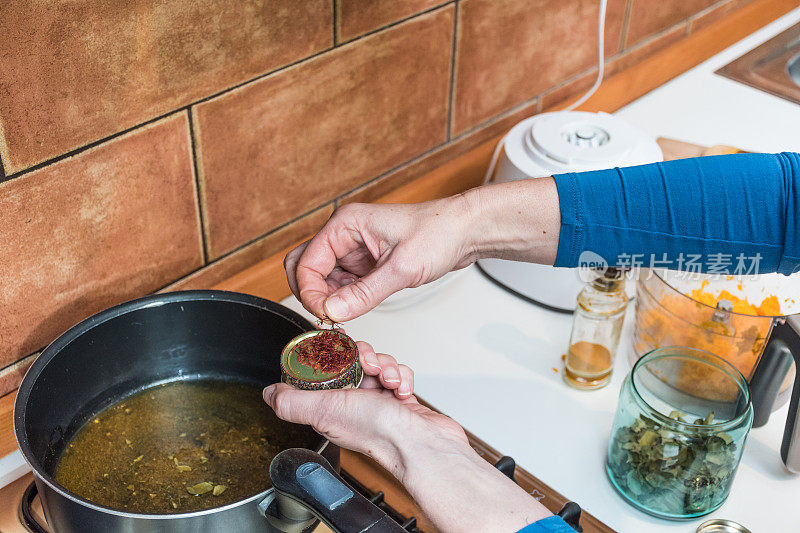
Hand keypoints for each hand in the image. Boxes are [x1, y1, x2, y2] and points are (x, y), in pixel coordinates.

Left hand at [263, 341, 466, 474]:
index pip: (326, 370)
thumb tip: (268, 393)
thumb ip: (293, 402)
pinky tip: (402, 391)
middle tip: (370, 367)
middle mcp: (353, 405)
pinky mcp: (401, 400)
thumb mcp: (325, 409)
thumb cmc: (379, 433)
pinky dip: (403, 377)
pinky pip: (399, 374)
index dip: (334, 356)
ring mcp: (378, 402)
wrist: (422, 444)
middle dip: (366, 357)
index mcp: (331, 407)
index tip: (342, 351)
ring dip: (387, 366)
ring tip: (389, 381)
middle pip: (354, 362)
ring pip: (379, 364)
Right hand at [284, 180, 560, 322]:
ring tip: (347, 315)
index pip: (306, 262)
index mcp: (345, 224)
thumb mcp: (402, 268)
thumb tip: (333, 312)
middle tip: (328, 316)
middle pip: (305, 267)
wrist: (465, 231)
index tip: (324, 314)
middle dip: (311, 294)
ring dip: (329, 299)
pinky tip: (357, 309)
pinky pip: (343, 284)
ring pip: (322, 278)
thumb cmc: (439, 233)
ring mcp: (354, 249)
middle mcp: (345, 234)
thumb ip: (365, 293)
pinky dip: (344, 299)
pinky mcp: (366, 263)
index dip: (310, 292)